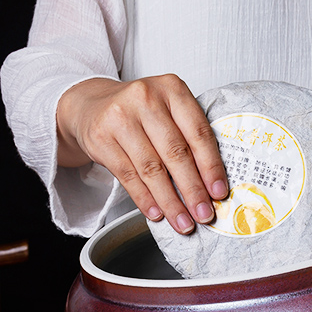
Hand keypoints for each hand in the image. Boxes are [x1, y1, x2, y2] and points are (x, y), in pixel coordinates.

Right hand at [56, 75, 227, 233]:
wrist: (92, 105)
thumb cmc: (140, 113)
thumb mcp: (168, 111)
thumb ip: (188, 138)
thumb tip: (211, 186)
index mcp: (172, 89)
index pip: (198, 133)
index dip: (211, 167)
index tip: (219, 193)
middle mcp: (146, 98)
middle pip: (176, 153)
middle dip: (193, 190)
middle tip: (204, 214)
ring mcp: (121, 117)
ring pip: (152, 169)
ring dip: (170, 201)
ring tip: (183, 222)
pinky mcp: (101, 138)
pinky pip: (128, 176)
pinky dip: (145, 199)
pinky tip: (157, 213)